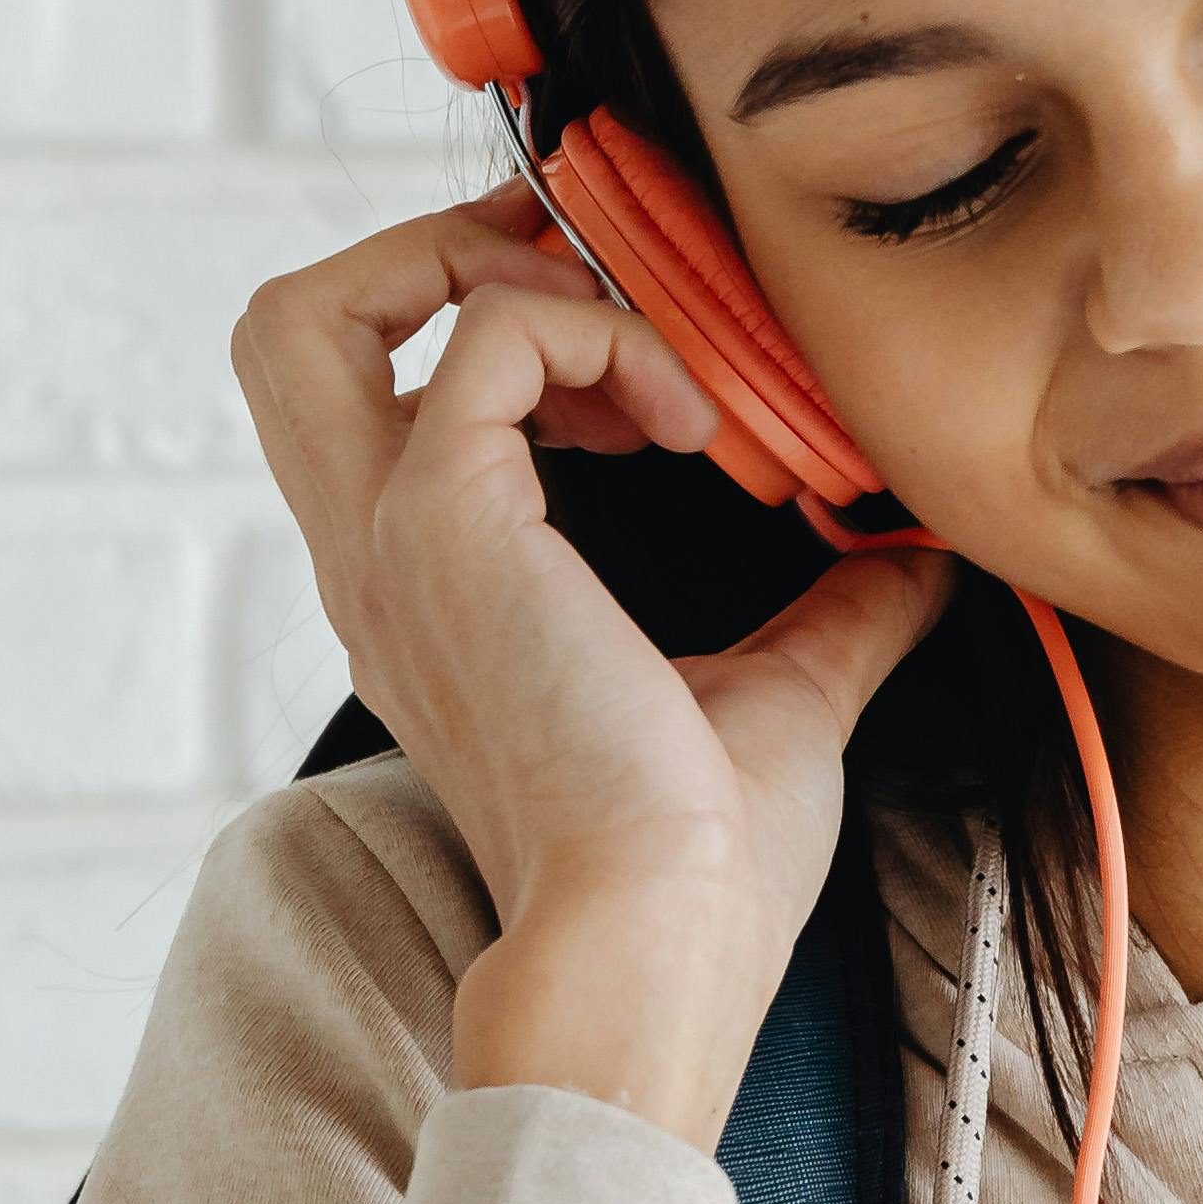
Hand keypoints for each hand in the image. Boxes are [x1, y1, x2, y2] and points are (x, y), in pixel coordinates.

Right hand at [232, 191, 950, 1149]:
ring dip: (474, 270)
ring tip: (620, 338)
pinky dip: (595, 334)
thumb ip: (839, 615)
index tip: (630, 366)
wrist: (654, 945)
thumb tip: (917, 557)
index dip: (479, 332)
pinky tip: (688, 420)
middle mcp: (373, 560)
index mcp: (422, 597)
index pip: (368, 401)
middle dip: (422, 259)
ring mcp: (389, 540)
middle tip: (564, 279)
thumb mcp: (780, 702)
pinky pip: (487, 336)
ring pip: (312, 313)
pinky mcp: (442, 523)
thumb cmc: (697, 869)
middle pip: (285, 334)